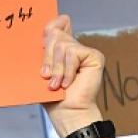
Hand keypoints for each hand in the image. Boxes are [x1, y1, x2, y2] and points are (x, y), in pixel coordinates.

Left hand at [41, 14, 105, 136]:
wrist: (66, 112)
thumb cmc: (53, 97)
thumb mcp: (43, 69)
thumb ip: (47, 48)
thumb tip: (55, 24)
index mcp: (60, 50)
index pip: (57, 25)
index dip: (52, 25)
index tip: (47, 32)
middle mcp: (73, 47)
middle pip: (55, 34)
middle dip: (47, 57)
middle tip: (46, 76)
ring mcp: (84, 52)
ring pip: (63, 45)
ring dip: (56, 68)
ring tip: (56, 84)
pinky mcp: (94, 56)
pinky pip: (73, 53)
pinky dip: (67, 70)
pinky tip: (68, 83)